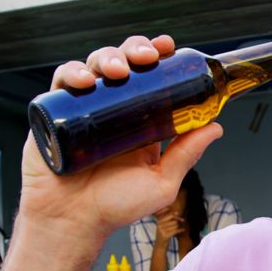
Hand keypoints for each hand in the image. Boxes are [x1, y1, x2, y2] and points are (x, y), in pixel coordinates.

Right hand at [19, 35, 223, 241]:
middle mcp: (112, 109)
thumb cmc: (113, 207)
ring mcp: (83, 108)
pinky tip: (82, 81)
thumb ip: (185, 155)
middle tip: (145, 58)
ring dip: (107, 57)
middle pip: (123, 62)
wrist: (71, 222)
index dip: (157, 56)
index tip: (167, 48)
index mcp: (139, 120)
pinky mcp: (55, 112)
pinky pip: (61, 82)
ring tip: (116, 71)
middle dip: (134, 49)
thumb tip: (216, 127)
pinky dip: (71, 72)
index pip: (150, 77)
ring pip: (94, 65)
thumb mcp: (160, 182)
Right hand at [153, 208, 186, 247]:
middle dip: (178, 223)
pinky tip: (183, 230)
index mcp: (159, 221)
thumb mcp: (164, 225)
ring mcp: (162, 230)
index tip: (181, 219)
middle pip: (174, 221)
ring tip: (175, 230)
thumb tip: (177, 212)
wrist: (160, 245)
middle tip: (178, 226)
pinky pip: (176, 230)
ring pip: (175, 226)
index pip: (170, 215)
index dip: (177, 217)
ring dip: (178, 228)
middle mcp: (159, 225)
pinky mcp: (165, 235)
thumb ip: (170, 219)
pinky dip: (180, 230)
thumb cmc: (164, 234)